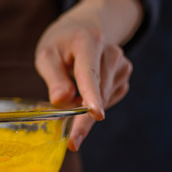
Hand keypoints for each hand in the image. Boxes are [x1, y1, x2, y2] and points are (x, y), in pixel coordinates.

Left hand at [34, 0, 141, 151]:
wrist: (81, 30)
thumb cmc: (60, 45)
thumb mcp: (47, 56)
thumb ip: (54, 78)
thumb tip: (61, 101)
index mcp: (88, 41)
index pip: (90, 72)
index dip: (92, 95)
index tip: (96, 114)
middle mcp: (110, 51)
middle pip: (98, 92)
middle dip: (84, 118)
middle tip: (73, 141)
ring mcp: (122, 63)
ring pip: (104, 99)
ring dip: (86, 109)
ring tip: (71, 96)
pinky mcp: (124, 75)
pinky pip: (109, 99)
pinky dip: (95, 103)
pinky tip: (86, 92)